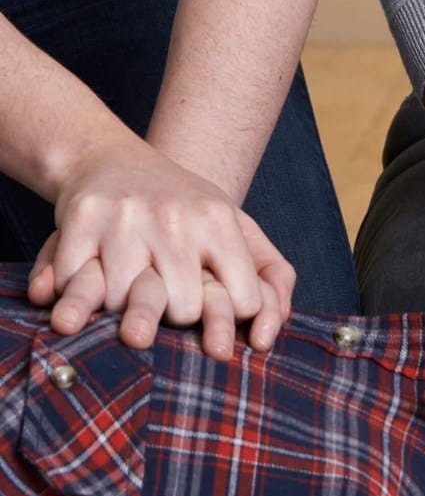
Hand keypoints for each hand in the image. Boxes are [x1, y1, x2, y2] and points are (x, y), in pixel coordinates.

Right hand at [26, 139, 294, 356]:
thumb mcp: (237, 226)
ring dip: (125, 311)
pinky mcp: (81, 222)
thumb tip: (266, 340)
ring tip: (129, 293)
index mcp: (220, 220)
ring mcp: (126, 220)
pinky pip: (79, 289)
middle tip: (168, 298)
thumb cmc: (184, 206)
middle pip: (185, 311)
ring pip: (130, 306)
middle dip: (177, 315)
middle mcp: (175, 219)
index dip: (229, 315)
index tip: (213, 304)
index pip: (243, 303)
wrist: (108, 155)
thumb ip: (274, 278)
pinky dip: (80, 302)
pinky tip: (91, 287)